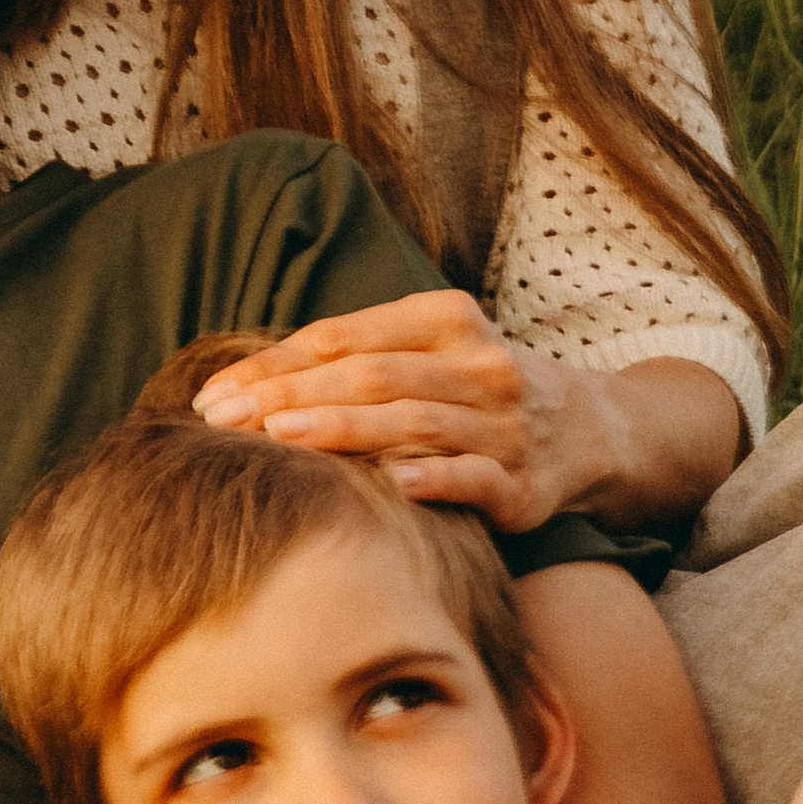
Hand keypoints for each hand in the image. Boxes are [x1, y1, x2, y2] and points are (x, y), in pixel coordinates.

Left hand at [193, 290, 596, 530]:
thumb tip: (246, 381)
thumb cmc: (473, 389)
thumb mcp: (426, 351)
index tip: (214, 393)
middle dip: (290, 395)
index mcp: (445, 320)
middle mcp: (478, 365)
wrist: (587, 430)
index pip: (343, 338)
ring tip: (282, 437)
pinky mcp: (524, 483)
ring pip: (415, 422)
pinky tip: (391, 483)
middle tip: (225, 419)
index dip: (275, 364)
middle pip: (370, 376)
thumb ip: (354, 357)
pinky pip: (474, 476)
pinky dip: (434, 478)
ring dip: (346, 430)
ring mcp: (505, 424)